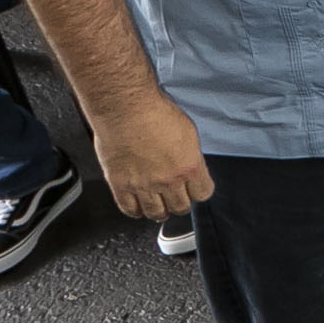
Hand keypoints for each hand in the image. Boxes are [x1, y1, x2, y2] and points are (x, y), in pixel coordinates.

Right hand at [93, 93, 213, 220]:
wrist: (126, 110)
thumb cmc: (157, 113)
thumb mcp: (189, 133)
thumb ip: (191, 157)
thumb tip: (191, 170)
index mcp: (189, 166)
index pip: (203, 193)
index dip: (199, 191)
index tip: (195, 188)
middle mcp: (168, 180)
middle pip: (180, 207)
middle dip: (180, 203)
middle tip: (176, 197)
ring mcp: (143, 185)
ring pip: (156, 213)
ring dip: (160, 211)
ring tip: (159, 206)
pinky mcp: (120, 185)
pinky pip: (129, 209)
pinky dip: (136, 211)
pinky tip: (138, 207)